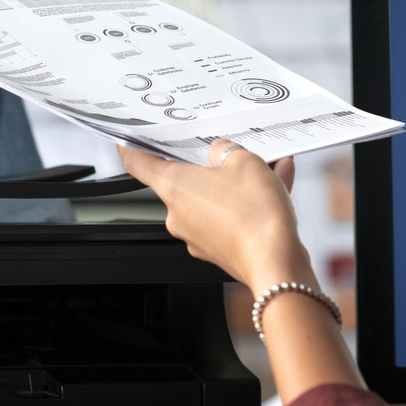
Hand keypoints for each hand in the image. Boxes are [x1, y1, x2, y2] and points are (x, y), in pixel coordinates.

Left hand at [118, 139, 310, 292]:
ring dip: (238, 183)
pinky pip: (230, 217)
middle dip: (211, 165)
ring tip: (268, 170)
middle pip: (185, 180)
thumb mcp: (244, 162)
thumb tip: (221, 153)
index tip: (128, 140)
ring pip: (214, 198)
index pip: (138, 163)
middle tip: (232, 153)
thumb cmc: (255, 218)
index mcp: (174, 187)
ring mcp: (198, 235)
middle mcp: (179, 214)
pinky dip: (249, 203)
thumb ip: (227, 151)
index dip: (131, 148)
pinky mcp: (219, 249)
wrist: (277, 264)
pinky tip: (275, 187)